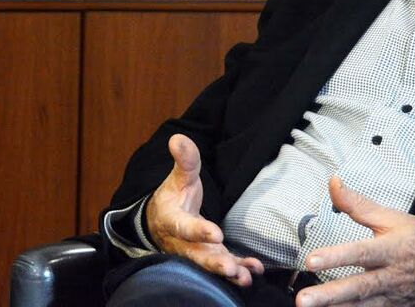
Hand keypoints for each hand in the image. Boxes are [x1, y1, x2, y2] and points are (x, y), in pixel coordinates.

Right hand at [145, 133, 264, 287]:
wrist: (160, 223)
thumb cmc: (173, 199)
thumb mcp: (178, 178)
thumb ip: (184, 160)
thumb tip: (178, 137)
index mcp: (173, 220)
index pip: (184, 227)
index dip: (199, 231)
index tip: (215, 233)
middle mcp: (183, 243)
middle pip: (196, 255)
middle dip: (213, 262)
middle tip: (229, 267)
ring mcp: (196, 254)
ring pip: (210, 266)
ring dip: (227, 271)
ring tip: (243, 276)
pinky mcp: (209, 259)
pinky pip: (223, 266)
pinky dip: (238, 270)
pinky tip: (253, 270)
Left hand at [296, 178, 414, 306]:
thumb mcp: (391, 217)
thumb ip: (358, 204)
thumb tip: (333, 183)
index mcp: (391, 249)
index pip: (360, 253)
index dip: (336, 257)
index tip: (311, 261)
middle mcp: (392, 276)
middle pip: (359, 287)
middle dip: (330, 295)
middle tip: (304, 300)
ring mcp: (394, 297)